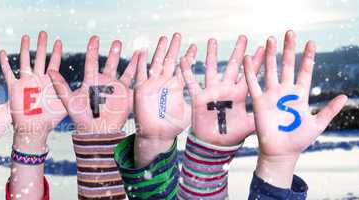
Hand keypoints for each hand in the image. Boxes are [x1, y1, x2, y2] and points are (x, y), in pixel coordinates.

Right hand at [0, 31, 64, 149]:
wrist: (34, 130)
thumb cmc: (49, 120)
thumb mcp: (65, 105)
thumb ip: (74, 95)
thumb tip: (90, 89)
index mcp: (49, 82)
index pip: (53, 63)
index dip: (56, 52)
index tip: (58, 40)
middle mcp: (38, 79)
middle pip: (40, 58)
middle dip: (41, 45)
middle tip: (43, 33)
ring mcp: (26, 82)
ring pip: (25, 61)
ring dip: (25, 49)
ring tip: (26, 37)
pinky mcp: (15, 88)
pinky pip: (8, 73)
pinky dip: (4, 63)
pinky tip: (2, 53)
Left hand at [48, 36, 135, 132]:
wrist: (96, 132)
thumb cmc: (81, 118)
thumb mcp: (69, 101)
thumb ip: (60, 86)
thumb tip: (49, 70)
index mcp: (91, 82)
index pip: (92, 62)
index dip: (93, 50)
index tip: (95, 37)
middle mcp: (103, 83)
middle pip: (110, 64)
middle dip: (113, 53)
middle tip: (117, 41)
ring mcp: (115, 89)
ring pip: (123, 70)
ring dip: (130, 61)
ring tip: (137, 50)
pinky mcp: (124, 96)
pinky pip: (133, 82)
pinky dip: (138, 71)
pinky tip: (143, 63)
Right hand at [132, 33, 192, 165]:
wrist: (157, 135)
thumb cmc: (173, 126)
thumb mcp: (190, 112)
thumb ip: (200, 103)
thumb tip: (219, 100)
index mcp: (176, 86)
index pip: (183, 68)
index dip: (188, 57)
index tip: (195, 45)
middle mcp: (164, 82)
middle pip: (170, 61)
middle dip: (174, 48)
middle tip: (178, 34)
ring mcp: (152, 84)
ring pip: (156, 63)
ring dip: (159, 51)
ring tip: (163, 38)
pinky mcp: (142, 89)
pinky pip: (140, 73)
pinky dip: (140, 63)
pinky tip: (141, 52)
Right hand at [181, 36, 255, 145]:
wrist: (213, 144)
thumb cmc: (232, 135)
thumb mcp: (249, 126)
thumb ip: (261, 117)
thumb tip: (280, 116)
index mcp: (239, 95)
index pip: (249, 74)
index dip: (256, 62)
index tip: (263, 48)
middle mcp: (226, 90)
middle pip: (233, 66)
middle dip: (238, 52)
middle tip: (243, 37)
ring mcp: (212, 92)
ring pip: (212, 69)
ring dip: (212, 55)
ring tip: (212, 41)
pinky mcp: (199, 98)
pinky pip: (191, 82)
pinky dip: (186, 72)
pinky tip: (183, 59)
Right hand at [243, 31, 346, 186]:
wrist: (281, 152)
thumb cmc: (299, 140)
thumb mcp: (318, 124)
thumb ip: (330, 110)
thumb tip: (345, 96)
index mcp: (300, 95)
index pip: (304, 71)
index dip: (307, 57)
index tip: (311, 43)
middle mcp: (286, 91)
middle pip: (287, 65)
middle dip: (289, 49)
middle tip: (290, 32)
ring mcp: (272, 95)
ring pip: (271, 70)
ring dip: (270, 55)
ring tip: (270, 39)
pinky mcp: (259, 102)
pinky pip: (254, 84)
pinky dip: (251, 71)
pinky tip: (249, 58)